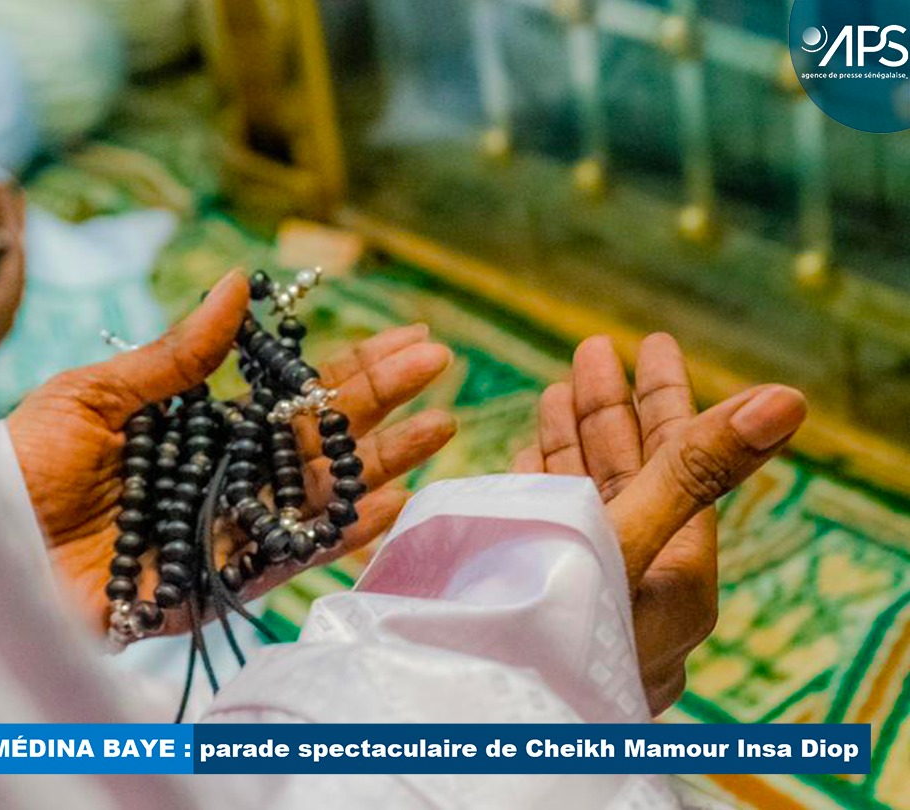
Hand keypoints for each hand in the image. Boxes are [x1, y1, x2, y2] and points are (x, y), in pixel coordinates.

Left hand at [8, 272, 456, 633]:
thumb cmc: (28, 460)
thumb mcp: (98, 391)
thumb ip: (178, 353)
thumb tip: (239, 282)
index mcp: (204, 424)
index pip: (294, 389)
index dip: (351, 363)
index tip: (408, 334)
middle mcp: (228, 474)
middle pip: (321, 435)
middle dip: (382, 400)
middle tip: (442, 365)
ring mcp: (231, 528)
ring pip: (322, 493)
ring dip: (383, 460)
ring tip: (442, 428)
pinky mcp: (221, 584)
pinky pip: (293, 557)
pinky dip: (345, 533)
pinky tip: (393, 502)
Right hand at [513, 334, 806, 713]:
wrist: (469, 716)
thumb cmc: (556, 633)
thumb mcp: (631, 538)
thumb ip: (697, 468)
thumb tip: (790, 401)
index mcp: (679, 580)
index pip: (684, 469)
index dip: (667, 399)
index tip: (650, 343)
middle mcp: (639, 591)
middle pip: (633, 481)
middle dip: (609, 413)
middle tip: (592, 350)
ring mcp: (589, 600)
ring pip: (587, 505)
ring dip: (571, 445)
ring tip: (554, 391)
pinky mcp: (543, 607)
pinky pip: (550, 534)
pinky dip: (541, 489)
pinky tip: (528, 456)